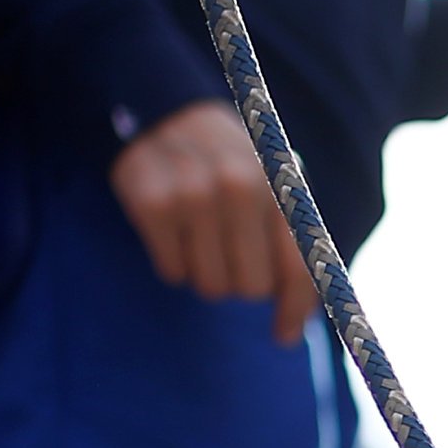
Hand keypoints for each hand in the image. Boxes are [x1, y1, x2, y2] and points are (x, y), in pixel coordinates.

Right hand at [108, 100, 317, 346]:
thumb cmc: (231, 166)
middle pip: (251, 287)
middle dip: (242, 280)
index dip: (293, 311)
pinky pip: (172, 272)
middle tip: (228, 249)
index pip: (296, 268)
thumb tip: (291, 331)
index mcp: (279, 185)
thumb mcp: (272, 187)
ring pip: (211, 285)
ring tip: (200, 231)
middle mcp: (239, 185)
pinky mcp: (151, 201)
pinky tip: (173, 226)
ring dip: (206, 270)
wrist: (163, 111)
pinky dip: (173, 261)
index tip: (283, 337)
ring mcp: (193, 192)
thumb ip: (293, 246)